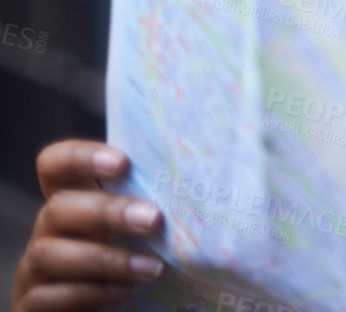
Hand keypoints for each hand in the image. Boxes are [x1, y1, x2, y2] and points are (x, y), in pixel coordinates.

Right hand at [11, 141, 164, 310]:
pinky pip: (49, 297)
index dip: (80, 157)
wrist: (105, 306)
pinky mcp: (32, 303)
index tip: (122, 162)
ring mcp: (35, 268)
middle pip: (58, 207)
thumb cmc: (128, 256)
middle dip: (107, 212)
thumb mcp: (134, 226)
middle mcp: (48, 230)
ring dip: (108, 260)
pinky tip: (126, 292)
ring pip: (50, 254)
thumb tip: (204, 184)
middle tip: (154, 220)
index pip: (55, 164)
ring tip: (154, 268)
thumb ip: (149, 203)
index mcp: (72, 199)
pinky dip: (91, 293)